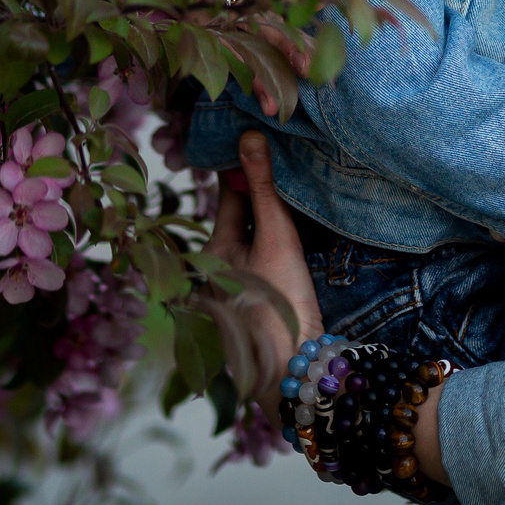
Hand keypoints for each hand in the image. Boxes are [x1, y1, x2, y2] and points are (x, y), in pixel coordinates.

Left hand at [216, 132, 454, 487]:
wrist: (291, 369)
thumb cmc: (279, 303)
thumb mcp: (276, 238)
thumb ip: (264, 187)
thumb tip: (249, 134)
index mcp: (210, 251)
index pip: (228, 194)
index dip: (244, 167)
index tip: (258, 140)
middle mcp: (213, 271)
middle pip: (239, 218)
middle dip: (257, 193)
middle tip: (281, 159)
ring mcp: (230, 291)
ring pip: (249, 240)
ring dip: (267, 220)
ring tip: (293, 192)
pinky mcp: (250, 306)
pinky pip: (257, 262)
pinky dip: (271, 245)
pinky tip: (294, 238)